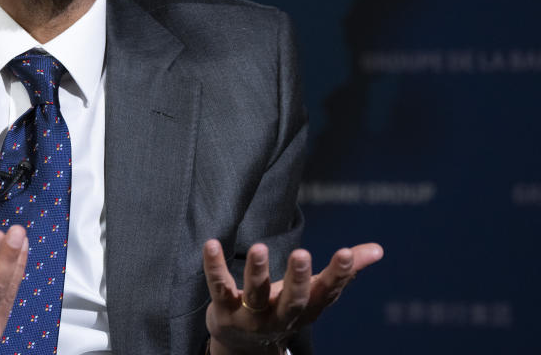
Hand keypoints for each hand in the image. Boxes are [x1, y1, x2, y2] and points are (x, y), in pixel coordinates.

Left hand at [202, 240, 382, 354]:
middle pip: (292, 300)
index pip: (326, 292)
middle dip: (298, 278)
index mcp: (307, 309)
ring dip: (257, 272)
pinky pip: (219, 287)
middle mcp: (281, 315)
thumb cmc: (284, 307)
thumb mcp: (314, 293)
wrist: (244, 346)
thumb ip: (344, 271)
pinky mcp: (223, 309)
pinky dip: (214, 267)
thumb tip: (378, 249)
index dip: (338, 274)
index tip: (346, 252)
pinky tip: (211, 244)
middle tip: (302, 253)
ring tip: (258, 248)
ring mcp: (251, 316)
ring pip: (255, 294)